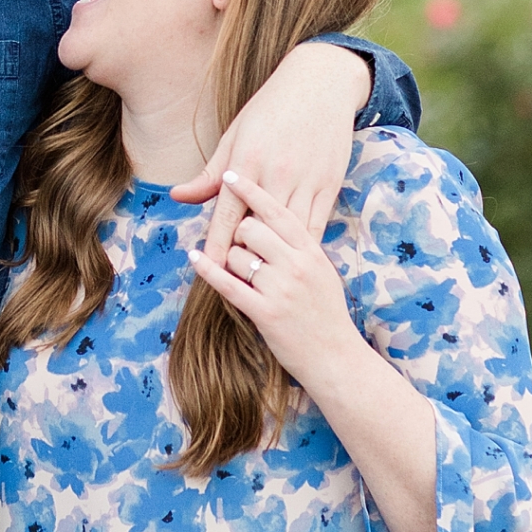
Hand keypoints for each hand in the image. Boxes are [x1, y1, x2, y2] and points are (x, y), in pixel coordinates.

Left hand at [172, 42, 370, 271]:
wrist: (321, 85)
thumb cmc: (271, 109)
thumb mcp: (235, 136)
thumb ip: (209, 174)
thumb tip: (177, 197)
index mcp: (248, 162)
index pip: (227, 214)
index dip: (218, 245)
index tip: (208, 269)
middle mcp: (277, 175)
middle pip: (256, 229)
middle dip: (243, 258)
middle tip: (233, 282)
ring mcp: (306, 182)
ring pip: (287, 233)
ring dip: (274, 257)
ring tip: (262, 281)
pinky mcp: (329, 186)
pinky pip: (315, 226)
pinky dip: (302, 247)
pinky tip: (294, 263)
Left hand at [187, 172, 359, 388]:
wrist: (337, 357)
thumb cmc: (327, 314)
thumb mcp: (322, 272)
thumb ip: (300, 246)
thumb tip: (276, 220)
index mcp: (312, 251)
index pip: (277, 211)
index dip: (251, 191)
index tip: (232, 175)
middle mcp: (297, 265)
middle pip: (251, 228)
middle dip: (238, 232)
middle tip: (241, 244)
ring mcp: (281, 289)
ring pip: (237, 254)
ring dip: (230, 260)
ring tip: (243, 273)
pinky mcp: (265, 312)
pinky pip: (227, 284)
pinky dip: (207, 269)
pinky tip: (194, 256)